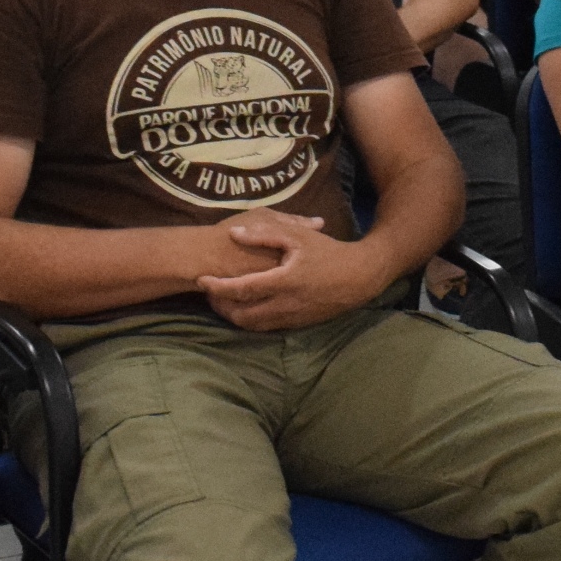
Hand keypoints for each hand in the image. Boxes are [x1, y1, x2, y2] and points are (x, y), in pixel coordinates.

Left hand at [198, 211, 377, 329]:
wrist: (359, 278)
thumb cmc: (328, 252)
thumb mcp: (298, 235)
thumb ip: (265, 234)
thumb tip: (234, 233)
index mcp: (283, 281)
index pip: (242, 288)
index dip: (217, 286)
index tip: (201, 279)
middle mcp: (285, 304)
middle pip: (241, 314)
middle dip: (220, 305)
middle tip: (209, 292)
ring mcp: (291, 317)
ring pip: (251, 325)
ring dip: (232, 315)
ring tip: (221, 300)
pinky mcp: (297, 324)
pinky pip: (265, 328)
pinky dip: (249, 320)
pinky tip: (244, 307)